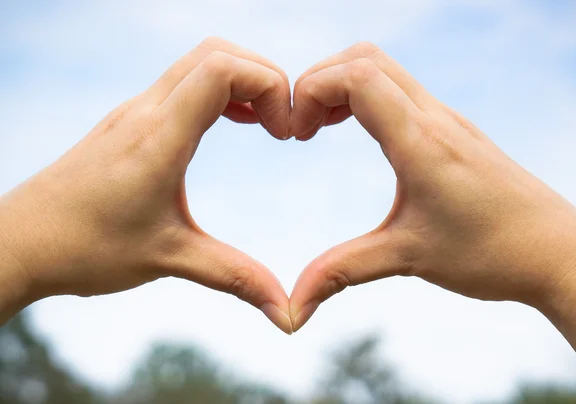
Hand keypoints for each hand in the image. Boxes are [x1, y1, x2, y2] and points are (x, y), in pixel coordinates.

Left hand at [0, 37, 292, 332]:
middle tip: (282, 124)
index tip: (285, 133)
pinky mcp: (128, 120)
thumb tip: (286, 312)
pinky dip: (217, 90)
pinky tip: (231, 123)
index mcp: (159, 137)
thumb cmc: (86, 249)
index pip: (222, 69)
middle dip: (264, 77)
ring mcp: (134, 111)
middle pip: (216, 52)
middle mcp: (145, 111)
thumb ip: (236, 278)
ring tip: (264, 123)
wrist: (19, 242)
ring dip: (240, 81)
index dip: (269, 85)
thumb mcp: (170, 259)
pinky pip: (181, 82)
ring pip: (198, 62)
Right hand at [288, 42, 575, 331]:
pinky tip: (360, 131)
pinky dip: (368, 95)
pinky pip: (403, 89)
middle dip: (320, 81)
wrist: (558, 253)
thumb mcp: (407, 259)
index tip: (297, 134)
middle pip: (365, 58)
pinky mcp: (454, 129)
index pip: (357, 77)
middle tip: (302, 127)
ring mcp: (448, 119)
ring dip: (344, 85)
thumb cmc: (490, 254)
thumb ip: (342, 272)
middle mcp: (435, 118)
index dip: (312, 90)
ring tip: (322, 127)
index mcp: (421, 142)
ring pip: (385, 68)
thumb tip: (293, 308)